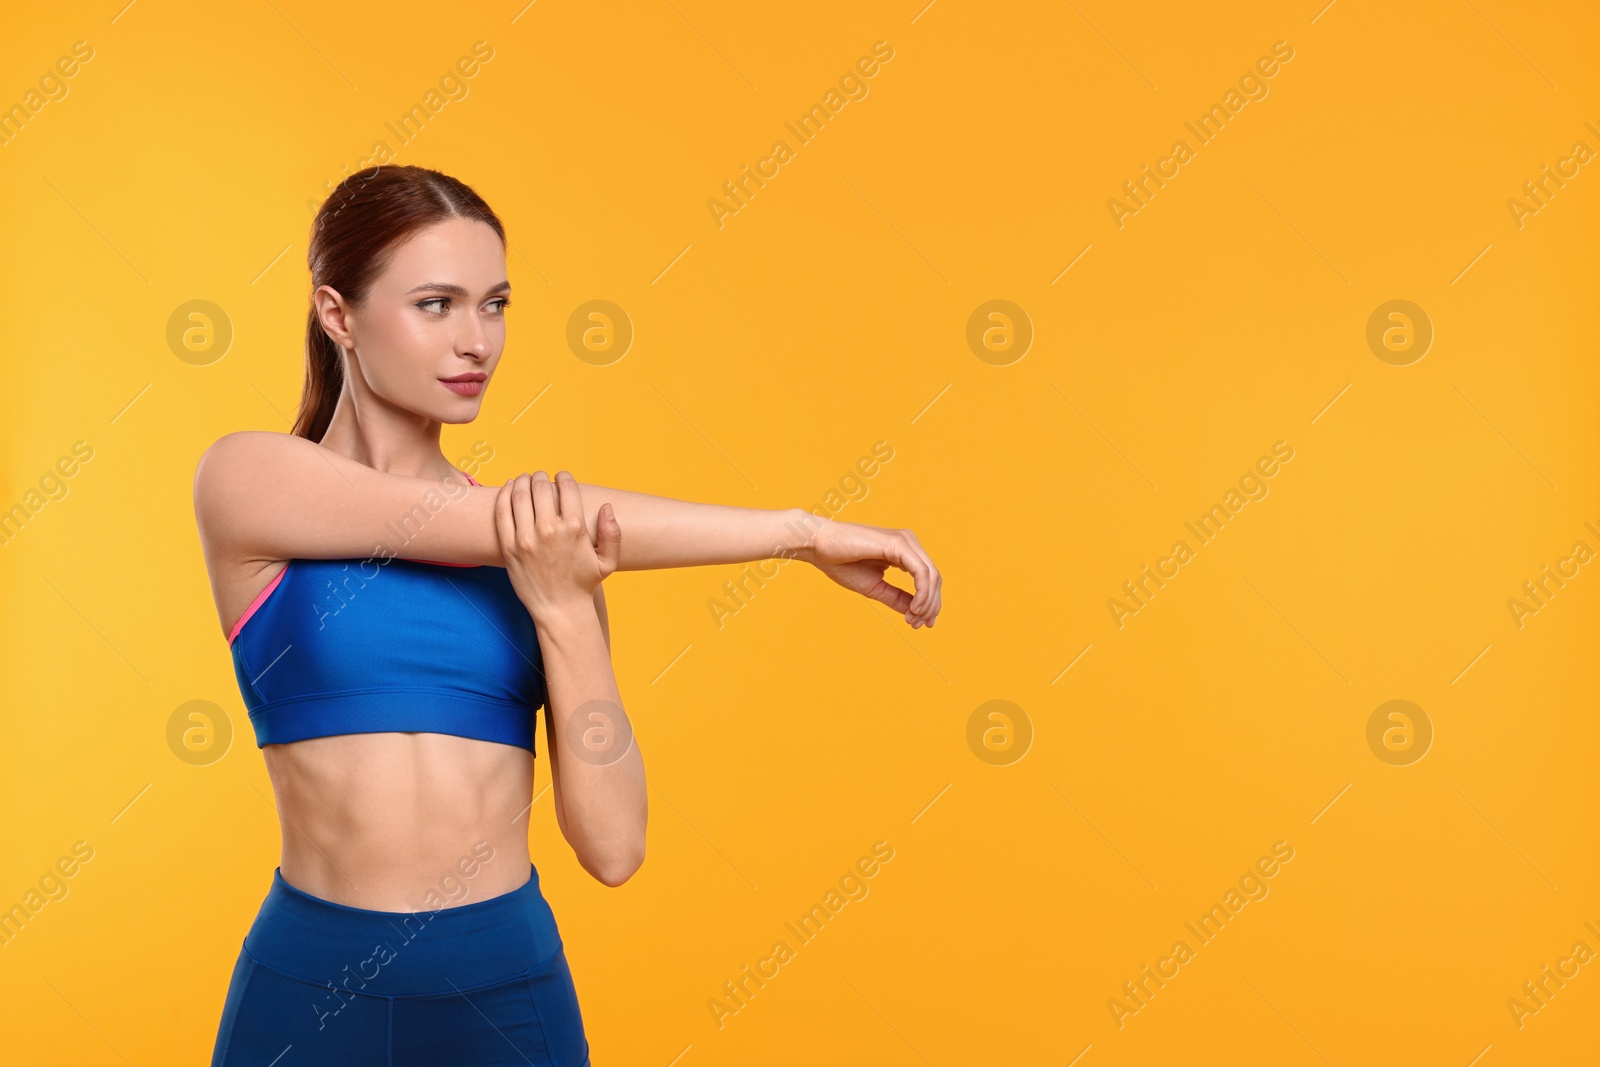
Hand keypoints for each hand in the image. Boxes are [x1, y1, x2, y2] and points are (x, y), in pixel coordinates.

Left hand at [495, 471, 620, 622]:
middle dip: (542, 477)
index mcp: (575, 529)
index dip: (564, 476)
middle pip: (542, 487)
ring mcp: (526, 538)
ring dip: (523, 480)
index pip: (567, 488)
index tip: (561, 476)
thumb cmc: (583, 585)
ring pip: (520, 494)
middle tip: (541, 477)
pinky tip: (510, 488)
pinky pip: (503, 511)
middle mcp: (550, 530)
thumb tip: (607, 507)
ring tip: (526, 479)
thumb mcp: (607, 562)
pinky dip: (505, 494)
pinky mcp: (509, 547)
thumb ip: (612, 533)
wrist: (559, 610)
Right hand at [805, 520, 941, 627]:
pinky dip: (922, 593)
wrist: (819, 546)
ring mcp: (905, 541)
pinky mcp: (899, 544)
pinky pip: (921, 572)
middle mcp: (908, 542)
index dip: (929, 603)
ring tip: (915, 619)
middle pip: (934, 578)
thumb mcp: (875, 587)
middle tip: (920, 625)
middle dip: (931, 605)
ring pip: (932, 575)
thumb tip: (916, 612)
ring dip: (928, 602)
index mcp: (903, 551)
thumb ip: (896, 597)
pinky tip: (914, 609)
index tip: (920, 624)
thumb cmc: (841, 563)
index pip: (927, 578)